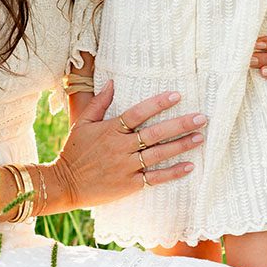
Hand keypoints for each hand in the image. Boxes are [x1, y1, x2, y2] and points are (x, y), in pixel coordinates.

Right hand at [45, 81, 204, 208]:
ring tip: (200, 137)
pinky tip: (190, 166)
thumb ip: (99, 103)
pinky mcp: (130, 184)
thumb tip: (113, 82)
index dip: (158, 103)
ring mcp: (126, 166)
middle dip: (180, 124)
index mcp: (111, 129)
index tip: (177, 95)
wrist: (65, 184)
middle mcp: (121, 146)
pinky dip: (173, 173)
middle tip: (202, 118)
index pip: (138, 113)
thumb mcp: (82, 123)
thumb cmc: (74, 152)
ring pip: (159, 154)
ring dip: (181, 145)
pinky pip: (155, 178)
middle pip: (155, 133)